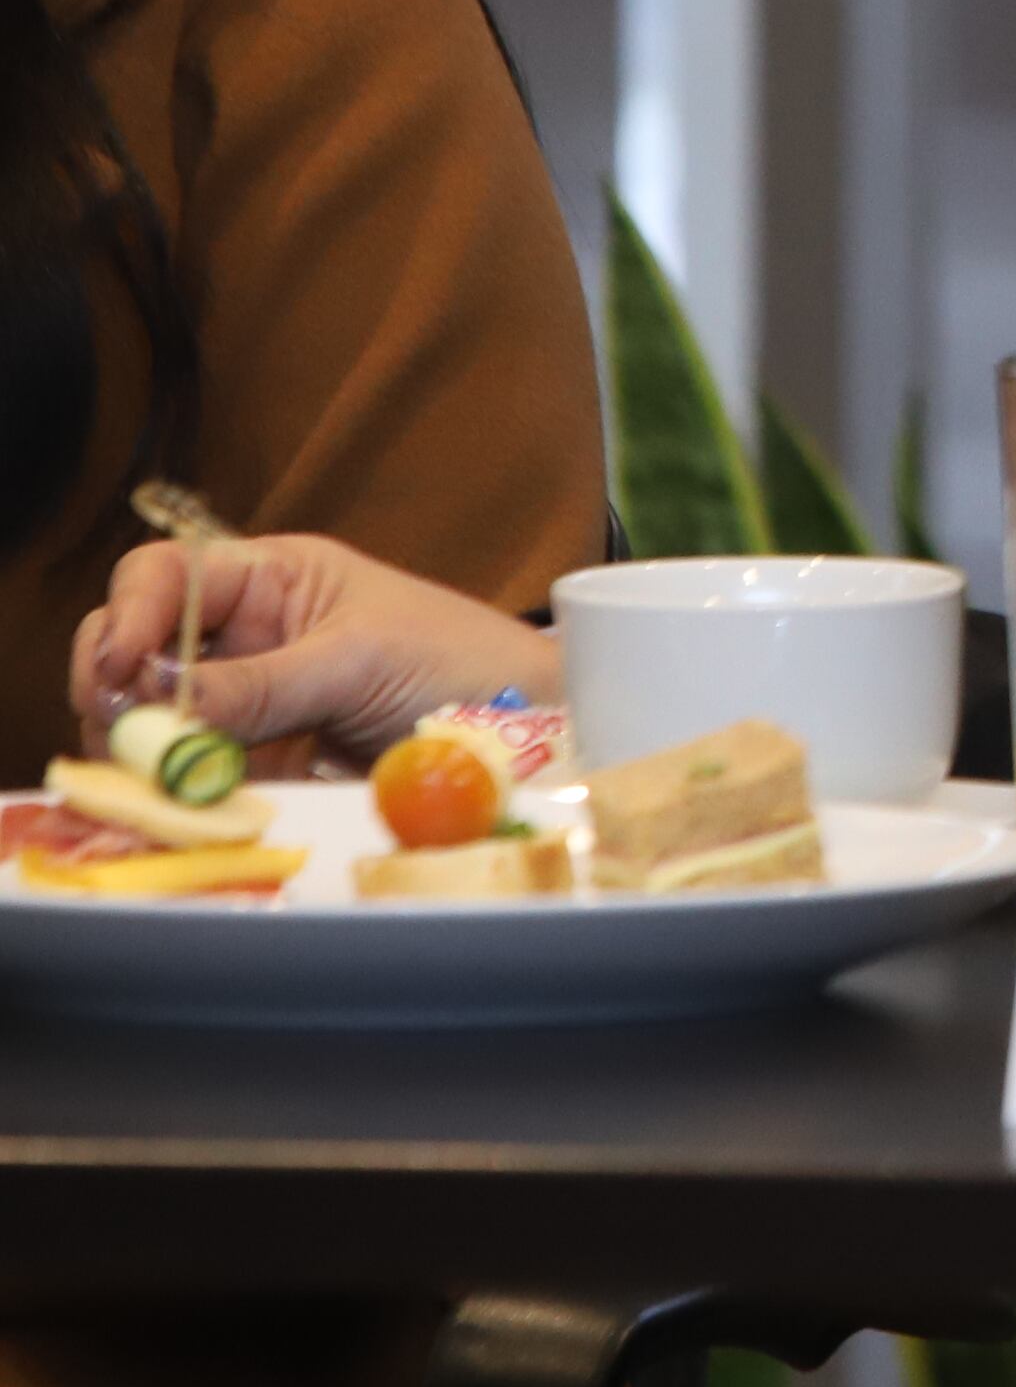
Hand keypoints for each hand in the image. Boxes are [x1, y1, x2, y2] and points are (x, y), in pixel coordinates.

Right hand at [70, 533, 553, 767]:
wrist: (529, 724)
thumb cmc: (462, 660)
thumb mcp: (360, 661)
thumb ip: (261, 683)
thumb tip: (157, 700)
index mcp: (273, 577)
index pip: (165, 576)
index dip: (128, 616)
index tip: (117, 671)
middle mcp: (248, 630)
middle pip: (139, 649)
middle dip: (115, 691)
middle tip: (121, 741)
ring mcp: (251, 694)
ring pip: (156, 716)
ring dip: (142, 749)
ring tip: (154, 782)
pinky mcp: (263, 754)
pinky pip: (198, 767)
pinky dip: (181, 789)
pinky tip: (181, 810)